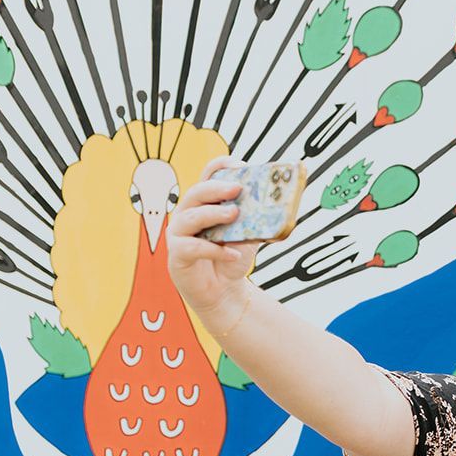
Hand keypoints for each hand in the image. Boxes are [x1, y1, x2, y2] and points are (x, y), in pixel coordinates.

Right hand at [166, 156, 257, 318]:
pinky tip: (232, 253)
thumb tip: (278, 205)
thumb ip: (256, 220)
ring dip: (213, 214)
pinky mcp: (177, 256)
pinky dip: (214, 249)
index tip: (238, 163)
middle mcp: (187, 215)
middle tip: (237, 188)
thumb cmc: (232, 258)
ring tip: (234, 215)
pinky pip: (192, 247)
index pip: (206, 177)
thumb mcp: (249, 236)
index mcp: (204, 205)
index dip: (219, 167)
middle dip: (216, 188)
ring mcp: (179, 235)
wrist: (223, 292)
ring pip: (190, 217)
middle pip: (196, 193)